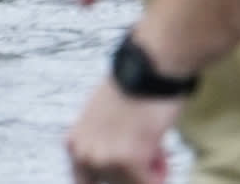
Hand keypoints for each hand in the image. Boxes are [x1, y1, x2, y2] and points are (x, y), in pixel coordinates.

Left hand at [65, 78, 179, 183]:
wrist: (151, 66)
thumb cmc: (137, 81)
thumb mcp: (106, 113)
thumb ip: (105, 138)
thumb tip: (120, 154)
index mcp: (74, 143)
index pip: (85, 179)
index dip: (112, 176)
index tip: (129, 173)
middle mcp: (84, 154)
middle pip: (110, 181)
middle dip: (133, 173)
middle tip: (153, 159)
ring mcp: (105, 159)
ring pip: (130, 181)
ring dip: (148, 172)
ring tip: (160, 152)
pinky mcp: (130, 160)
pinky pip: (148, 181)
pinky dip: (159, 176)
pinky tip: (164, 160)